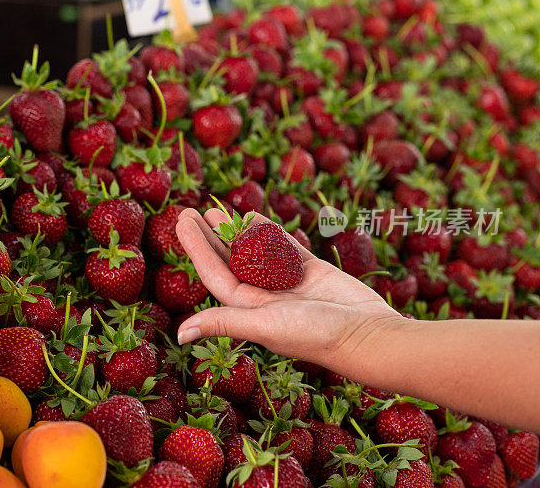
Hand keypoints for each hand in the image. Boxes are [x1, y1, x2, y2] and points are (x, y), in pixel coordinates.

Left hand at [174, 208, 402, 366]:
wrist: (367, 334)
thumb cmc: (314, 335)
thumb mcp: (264, 325)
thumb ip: (223, 323)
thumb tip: (178, 334)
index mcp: (248, 310)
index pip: (214, 274)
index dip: (196, 248)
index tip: (182, 222)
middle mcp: (263, 297)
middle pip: (229, 261)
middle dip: (209, 237)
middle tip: (190, 211)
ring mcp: (287, 283)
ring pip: (253, 252)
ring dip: (234, 232)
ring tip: (214, 211)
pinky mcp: (311, 272)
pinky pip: (283, 247)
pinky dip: (268, 232)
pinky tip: (252, 216)